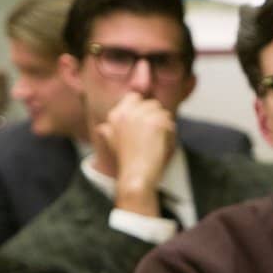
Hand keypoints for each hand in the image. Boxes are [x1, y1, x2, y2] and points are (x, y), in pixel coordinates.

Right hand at [93, 92, 177, 214]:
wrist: (136, 175)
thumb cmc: (127, 162)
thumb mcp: (111, 144)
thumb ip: (107, 132)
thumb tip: (102, 128)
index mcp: (116, 115)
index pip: (134, 98)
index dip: (144, 108)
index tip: (147, 124)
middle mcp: (127, 111)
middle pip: (152, 104)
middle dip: (157, 118)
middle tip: (154, 137)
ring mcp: (142, 115)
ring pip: (163, 113)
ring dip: (165, 126)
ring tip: (157, 143)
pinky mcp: (156, 122)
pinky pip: (170, 123)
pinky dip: (170, 135)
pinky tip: (162, 146)